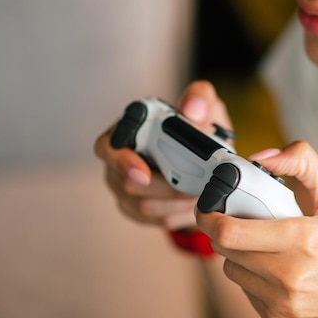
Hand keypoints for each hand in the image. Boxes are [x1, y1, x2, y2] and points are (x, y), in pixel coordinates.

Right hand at [94, 80, 233, 229]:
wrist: (211, 160)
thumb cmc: (200, 128)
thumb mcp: (206, 106)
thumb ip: (200, 99)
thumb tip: (192, 111)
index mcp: (127, 131)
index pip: (106, 147)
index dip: (122, 161)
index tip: (145, 171)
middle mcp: (119, 162)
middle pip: (128, 184)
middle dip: (165, 187)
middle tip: (193, 186)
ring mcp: (126, 189)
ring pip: (145, 206)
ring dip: (176, 202)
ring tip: (200, 193)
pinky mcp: (140, 211)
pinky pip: (158, 219)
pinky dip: (181, 213)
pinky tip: (196, 203)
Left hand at [196, 141, 317, 317]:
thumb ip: (301, 161)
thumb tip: (260, 157)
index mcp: (303, 240)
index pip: (229, 231)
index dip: (209, 215)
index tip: (208, 206)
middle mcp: (289, 277)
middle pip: (225, 250)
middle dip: (223, 230)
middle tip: (234, 219)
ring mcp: (282, 304)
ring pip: (231, 271)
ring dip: (238, 254)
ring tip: (265, 245)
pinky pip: (245, 292)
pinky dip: (253, 277)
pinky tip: (278, 270)